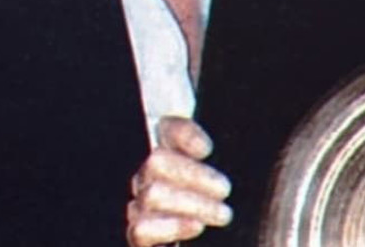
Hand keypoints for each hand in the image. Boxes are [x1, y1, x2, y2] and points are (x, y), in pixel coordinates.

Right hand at [126, 117, 232, 245]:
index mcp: (167, 150)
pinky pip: (141, 229)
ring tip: (222, 213)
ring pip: (153, 194)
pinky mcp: (139, 234)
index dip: (185, 135)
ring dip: (192, 204)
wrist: (207, 244)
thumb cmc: (216, 199)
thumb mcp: (225, 173)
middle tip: (224, 189)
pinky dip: (172, 227)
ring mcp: (139, 203)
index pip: (168, 129)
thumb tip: (203, 150)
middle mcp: (148, 173)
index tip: (206, 150)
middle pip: (157, 162)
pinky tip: (196, 226)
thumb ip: (218, 153)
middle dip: (194, 176)